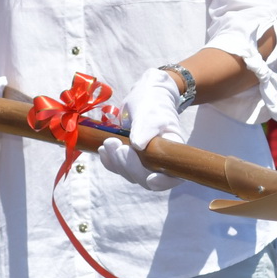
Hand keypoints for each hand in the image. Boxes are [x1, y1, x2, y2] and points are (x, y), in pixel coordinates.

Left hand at [97, 70, 184, 191]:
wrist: (144, 95)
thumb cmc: (152, 101)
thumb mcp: (150, 111)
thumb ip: (146, 128)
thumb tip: (139, 147)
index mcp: (172, 150)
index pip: (173, 175)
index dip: (164, 182)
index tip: (151, 179)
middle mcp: (160, 160)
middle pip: (146, 178)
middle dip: (129, 166)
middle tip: (116, 145)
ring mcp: (144, 161)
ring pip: (130, 174)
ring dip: (116, 161)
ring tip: (108, 143)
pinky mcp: (130, 158)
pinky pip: (118, 167)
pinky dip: (109, 161)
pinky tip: (103, 150)